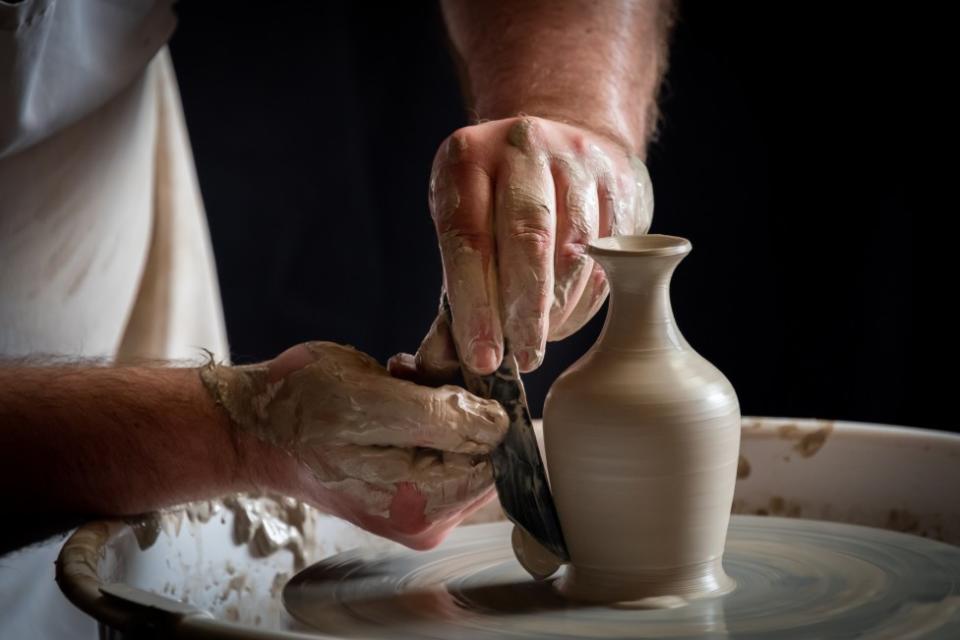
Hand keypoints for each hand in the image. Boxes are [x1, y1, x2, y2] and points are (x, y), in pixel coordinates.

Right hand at [201, 342, 508, 548]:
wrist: (252, 428)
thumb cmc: (299, 412)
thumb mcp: (372, 402)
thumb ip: (444, 418)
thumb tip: (501, 424)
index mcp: (424, 506)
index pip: (499, 457)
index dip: (481, 407)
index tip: (442, 377)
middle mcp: (426, 516)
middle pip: (482, 449)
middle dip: (457, 402)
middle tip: (411, 374)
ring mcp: (415, 504)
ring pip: (461, 438)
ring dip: (438, 399)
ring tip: (395, 381)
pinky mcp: (404, 484)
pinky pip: (437, 440)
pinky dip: (422, 408)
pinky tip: (392, 391)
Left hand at [405, 116, 652, 378]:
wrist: (561, 138)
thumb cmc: (499, 196)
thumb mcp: (462, 219)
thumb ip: (453, 287)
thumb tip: (444, 361)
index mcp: (469, 156)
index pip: (469, 237)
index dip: (475, 304)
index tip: (482, 358)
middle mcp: (524, 147)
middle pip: (529, 239)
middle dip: (525, 311)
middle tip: (522, 360)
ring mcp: (579, 160)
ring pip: (576, 250)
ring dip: (558, 310)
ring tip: (539, 340)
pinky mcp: (621, 183)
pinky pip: (610, 253)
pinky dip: (586, 298)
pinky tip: (566, 316)